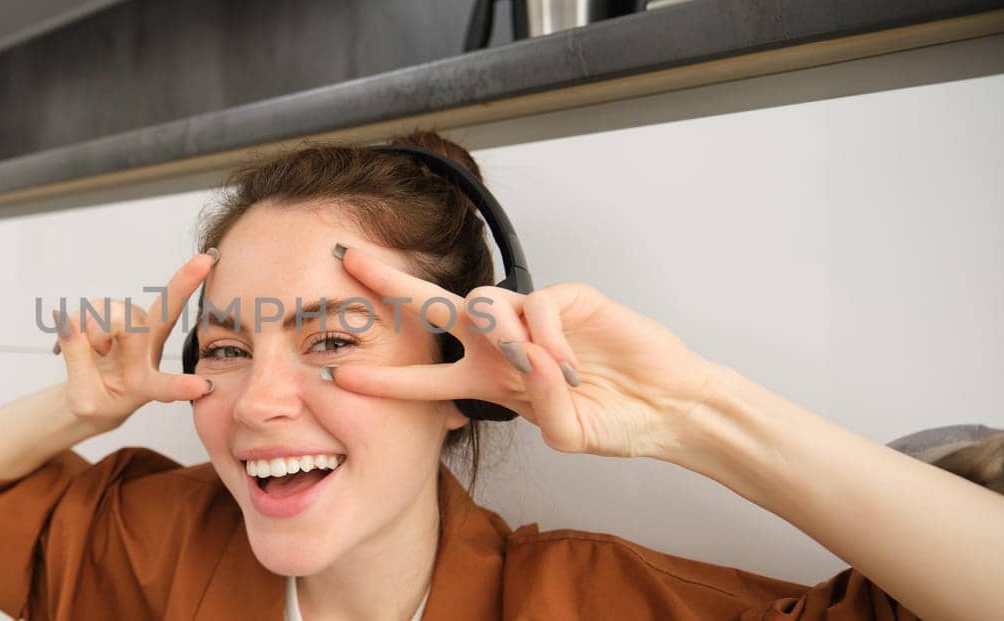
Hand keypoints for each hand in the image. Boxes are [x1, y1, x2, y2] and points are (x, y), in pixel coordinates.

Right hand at [52, 251, 216, 430]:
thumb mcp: (81, 398)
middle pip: (163, 315)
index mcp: (146, 385)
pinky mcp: (122, 315)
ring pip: (117, 310)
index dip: (181, 386)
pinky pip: (98, 306)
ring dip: (94, 327)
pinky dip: (83, 319)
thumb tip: (70, 323)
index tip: (203, 386)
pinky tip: (85, 338)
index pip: (165, 386)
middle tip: (204, 260)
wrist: (93, 396)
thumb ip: (77, 361)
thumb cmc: (93, 402)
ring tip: (93, 353)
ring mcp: (139, 330)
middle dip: (182, 286)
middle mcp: (150, 352)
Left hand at [325, 245, 722, 457]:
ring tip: (524, 365)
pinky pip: (538, 307)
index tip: (338, 379)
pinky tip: (567, 367)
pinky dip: (546, 338)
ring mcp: (533, 317)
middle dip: (389, 284)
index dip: (384, 381)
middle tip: (350, 262)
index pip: (424, 380)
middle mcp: (501, 344)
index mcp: (488, 380)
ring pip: (485, 302)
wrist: (665, 406)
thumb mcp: (566, 433)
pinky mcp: (571, 298)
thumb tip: (527, 360)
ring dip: (496, 334)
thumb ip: (541, 408)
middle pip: (433, 307)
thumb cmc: (615, 420)